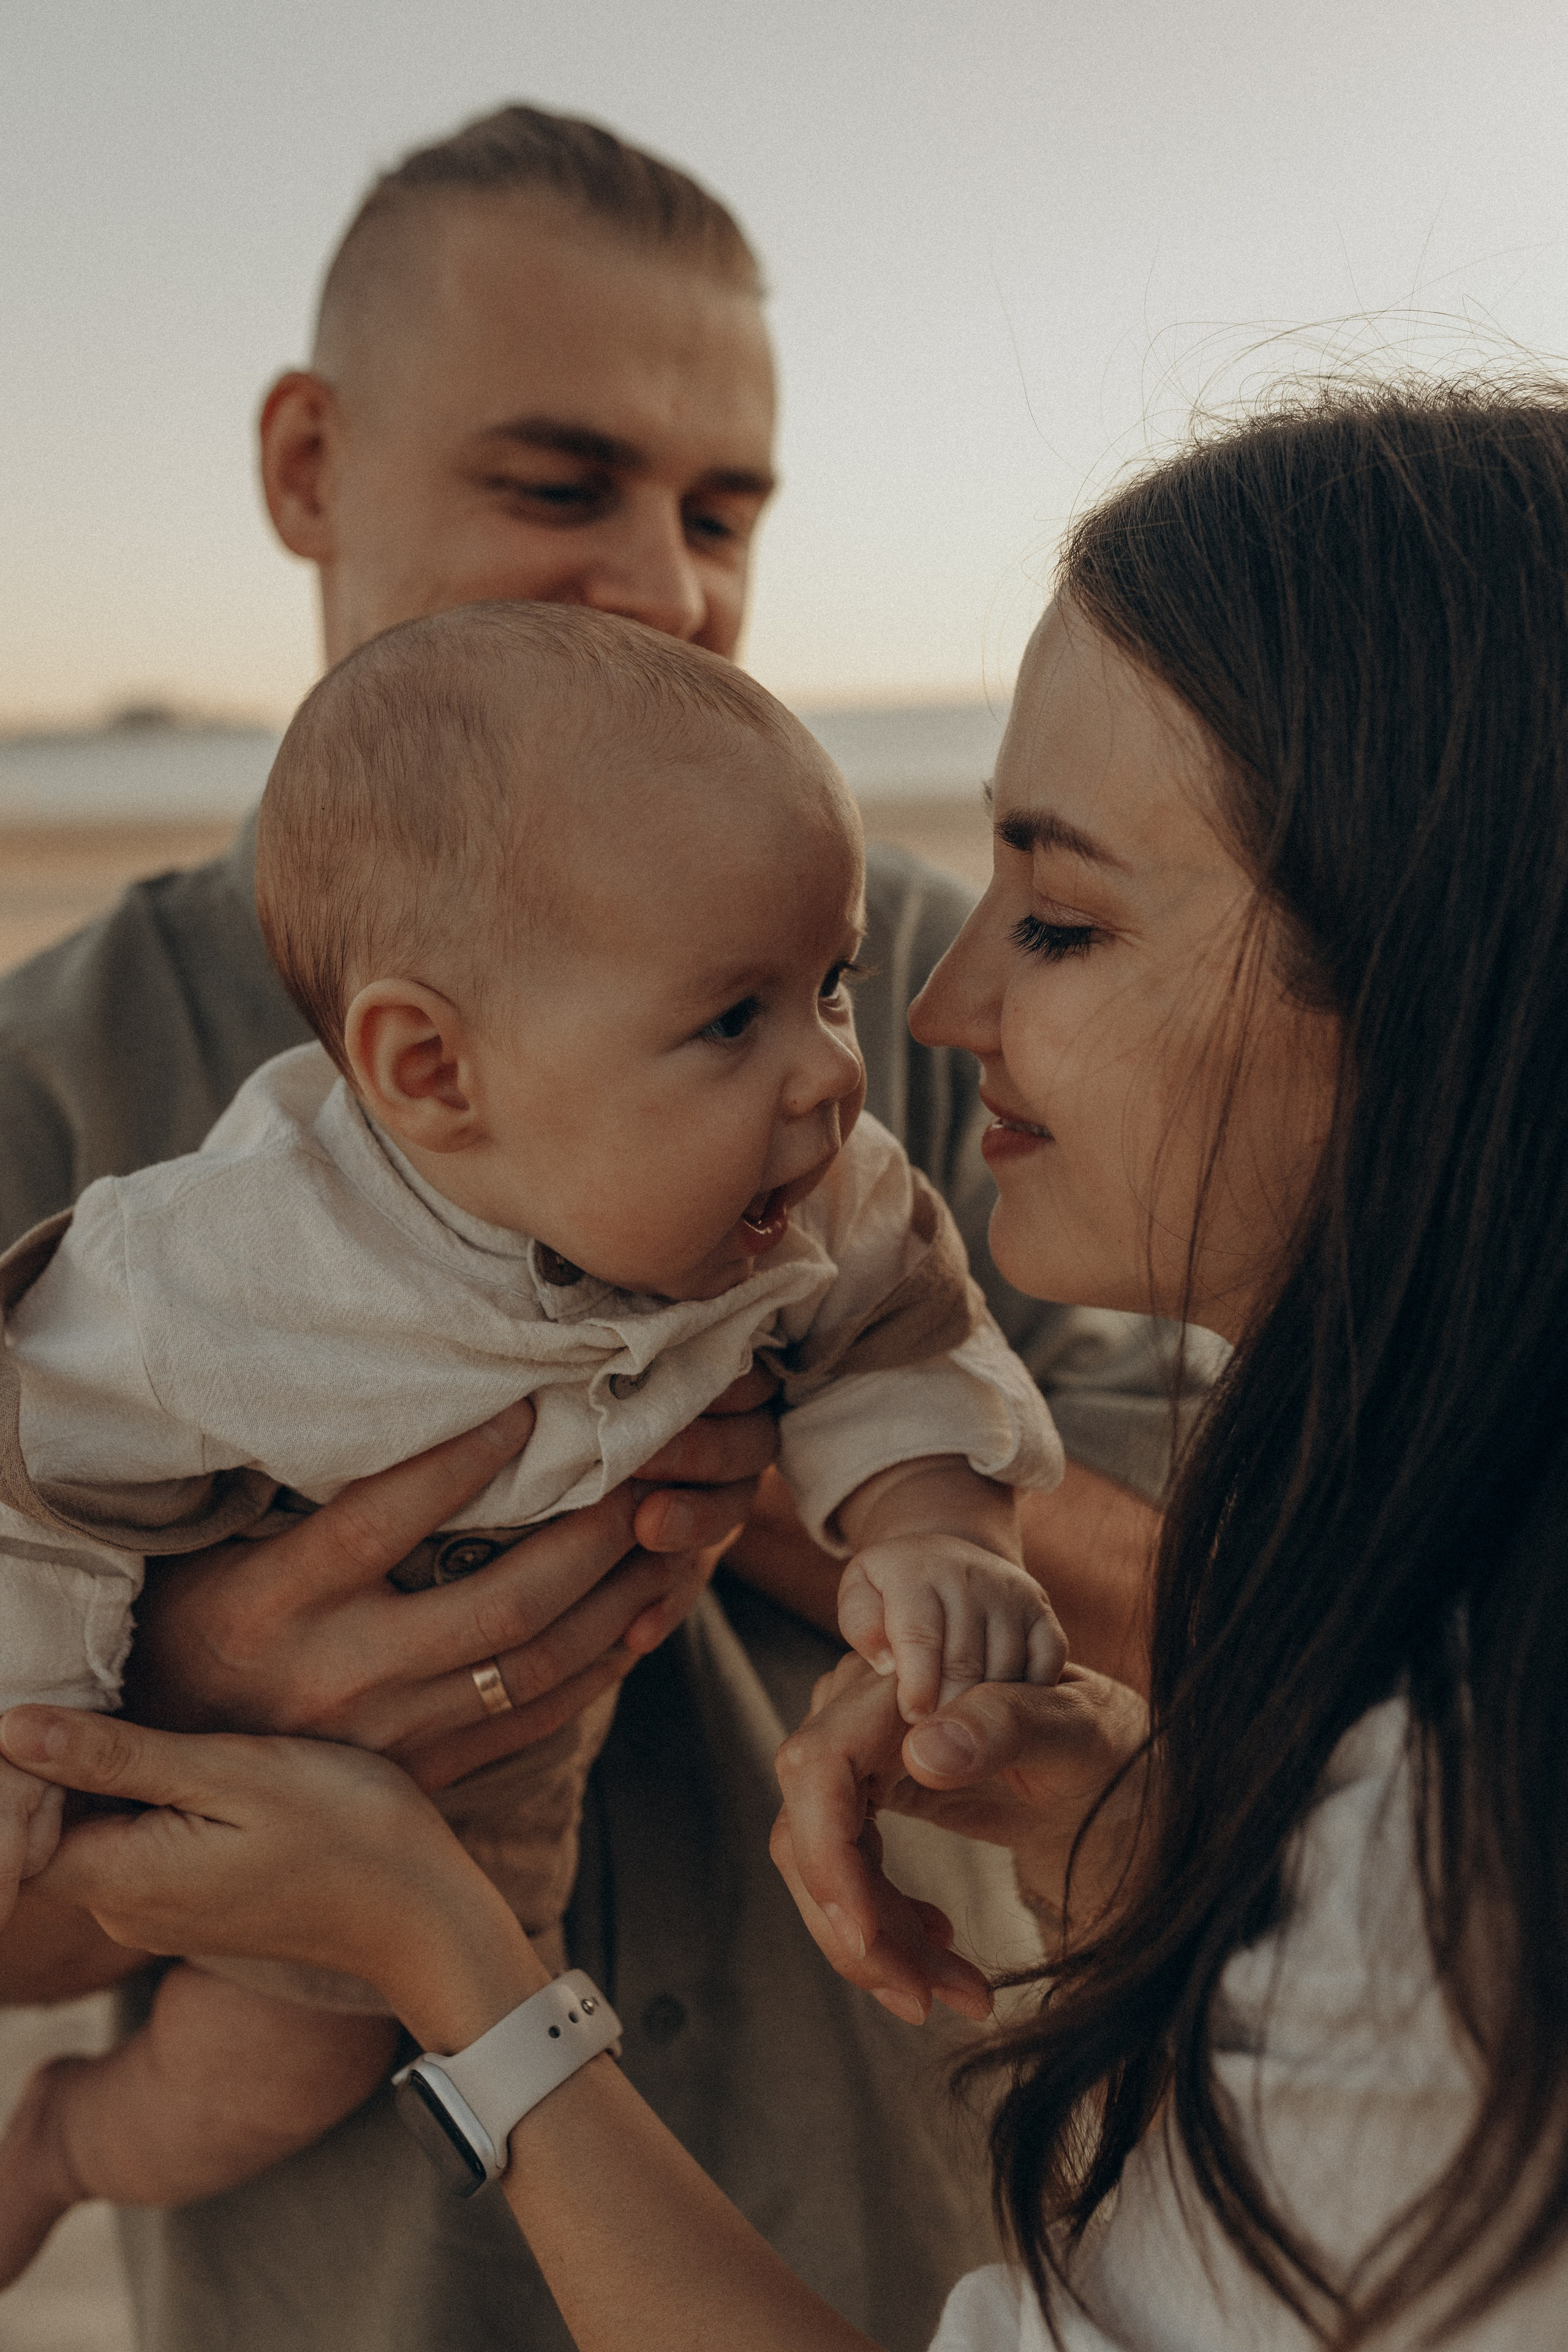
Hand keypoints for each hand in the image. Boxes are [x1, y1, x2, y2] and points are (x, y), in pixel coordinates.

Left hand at [0, 1707, 544, 2044]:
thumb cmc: (345, 1830)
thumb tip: (11, 1728)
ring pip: (91, 1831)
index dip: (26, 1754)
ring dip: (106, 1773)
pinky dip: (144, 1798)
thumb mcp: (234, 1773)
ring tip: (161, 1716)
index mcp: (124, 1879)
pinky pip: (134, 1846)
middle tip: (116, 1683)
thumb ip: (119, 1757)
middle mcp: (124, 1910)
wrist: (420, 1915)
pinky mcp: (188, 1907)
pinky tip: (190, 1760)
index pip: (16, 1820)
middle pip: (47, 1825)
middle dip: (63, 1757)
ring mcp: (156, 1914)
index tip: (76, 1689)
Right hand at [127, 1380, 772, 1794]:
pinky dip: (601, 1667)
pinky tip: (643, 1615)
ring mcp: (388, 1738)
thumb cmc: (186, 1627)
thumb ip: (295, 1493)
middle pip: (499, 1605)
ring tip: (672, 1534)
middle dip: (590, 1535)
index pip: (381, 1522)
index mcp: (274, 1604)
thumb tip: (390, 1392)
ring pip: (536, 1667)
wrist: (161, 1776)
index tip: (529, 1408)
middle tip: (645, 1469)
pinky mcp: (422, 1777)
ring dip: (619, 1599)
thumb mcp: (212, 1551)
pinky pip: (534, 1721)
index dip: (462, 1463)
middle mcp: (339, 1675)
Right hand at [770, 1653, 1147, 2024]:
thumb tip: (925, 1751)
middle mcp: (866, 1721)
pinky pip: (849, 1878)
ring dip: (878, 1946)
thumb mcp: (1080, 1731)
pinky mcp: (874, 1803)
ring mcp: (865, 1765)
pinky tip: (942, 1950)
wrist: (1120, 1772)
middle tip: (925, 2000)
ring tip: (962, 1993)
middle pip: (809, 1832)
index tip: (865, 1936)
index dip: (825, 1852)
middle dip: (859, 1926)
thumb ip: (1011, 1724)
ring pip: (825, 1868)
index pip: (819, 1765)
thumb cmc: (1108, 1742)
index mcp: (904, 1688)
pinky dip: (888, 1932)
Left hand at [837, 1537, 1065, 1718]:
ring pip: (1006, 1668)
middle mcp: (970, 1575)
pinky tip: (1003, 1714)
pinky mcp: (1042, 1611)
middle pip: (965, 1660)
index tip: (912, 1718)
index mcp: (918, 1571)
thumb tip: (886, 1661)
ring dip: (984, 1710)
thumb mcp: (862, 1594)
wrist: (947, 1561)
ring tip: (963, 1736)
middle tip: (934, 1741)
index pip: (920, 1635)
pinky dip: (1028, 1695)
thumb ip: (863, 1625)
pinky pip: (1046, 1662)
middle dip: (947, 1709)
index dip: (916, 1684)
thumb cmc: (894, 1594)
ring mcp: (1012, 1592)